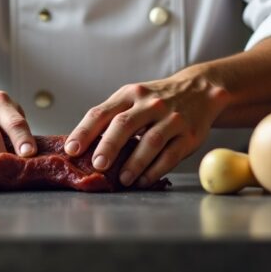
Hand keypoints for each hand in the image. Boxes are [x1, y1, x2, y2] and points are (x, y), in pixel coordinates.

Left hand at [64, 73, 229, 186]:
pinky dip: (154, 170)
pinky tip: (142, 180)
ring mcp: (171, 119)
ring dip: (134, 163)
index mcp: (130, 94)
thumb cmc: (156, 100)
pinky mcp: (189, 135)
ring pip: (150, 142)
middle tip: (97, 164)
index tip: (71, 150)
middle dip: (109, 145)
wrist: (199, 90)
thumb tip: (81, 148)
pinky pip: (170, 155)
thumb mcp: (133, 98)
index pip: (101, 112)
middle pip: (125, 125)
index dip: (84, 132)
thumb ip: (111, 117)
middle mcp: (150, 104)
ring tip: (122, 179)